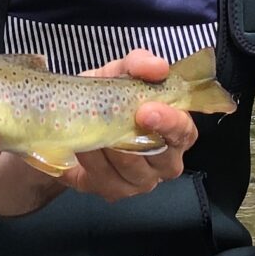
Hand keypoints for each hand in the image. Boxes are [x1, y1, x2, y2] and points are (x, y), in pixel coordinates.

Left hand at [57, 49, 196, 200]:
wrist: (69, 118)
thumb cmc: (108, 95)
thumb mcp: (121, 72)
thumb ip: (139, 64)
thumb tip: (156, 67)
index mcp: (175, 132)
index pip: (185, 133)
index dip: (170, 123)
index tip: (147, 110)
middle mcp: (163, 163)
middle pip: (161, 160)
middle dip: (137, 140)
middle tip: (112, 123)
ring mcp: (138, 182)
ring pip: (128, 171)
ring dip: (108, 148)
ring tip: (89, 127)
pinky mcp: (110, 191)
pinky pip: (102, 180)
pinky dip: (89, 161)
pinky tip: (79, 146)